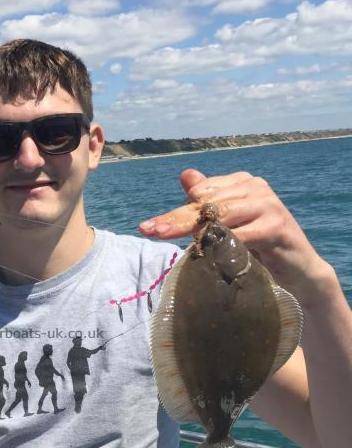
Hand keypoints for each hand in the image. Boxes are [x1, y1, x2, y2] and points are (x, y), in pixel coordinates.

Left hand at [138, 168, 330, 300]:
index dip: (175, 212)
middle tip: (150, 231)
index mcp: (242, 183)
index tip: (148, 227)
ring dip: (193, 230)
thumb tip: (185, 175)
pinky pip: (241, 234)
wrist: (298, 272)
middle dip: (176, 219)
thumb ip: (208, 202)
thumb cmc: (259, 249)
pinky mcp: (277, 226)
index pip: (200, 192)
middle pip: (207, 203)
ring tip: (167, 239)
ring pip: (221, 215)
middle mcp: (256, 187)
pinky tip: (205, 254)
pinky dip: (221, 244)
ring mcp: (268, 204)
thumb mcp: (229, 225)